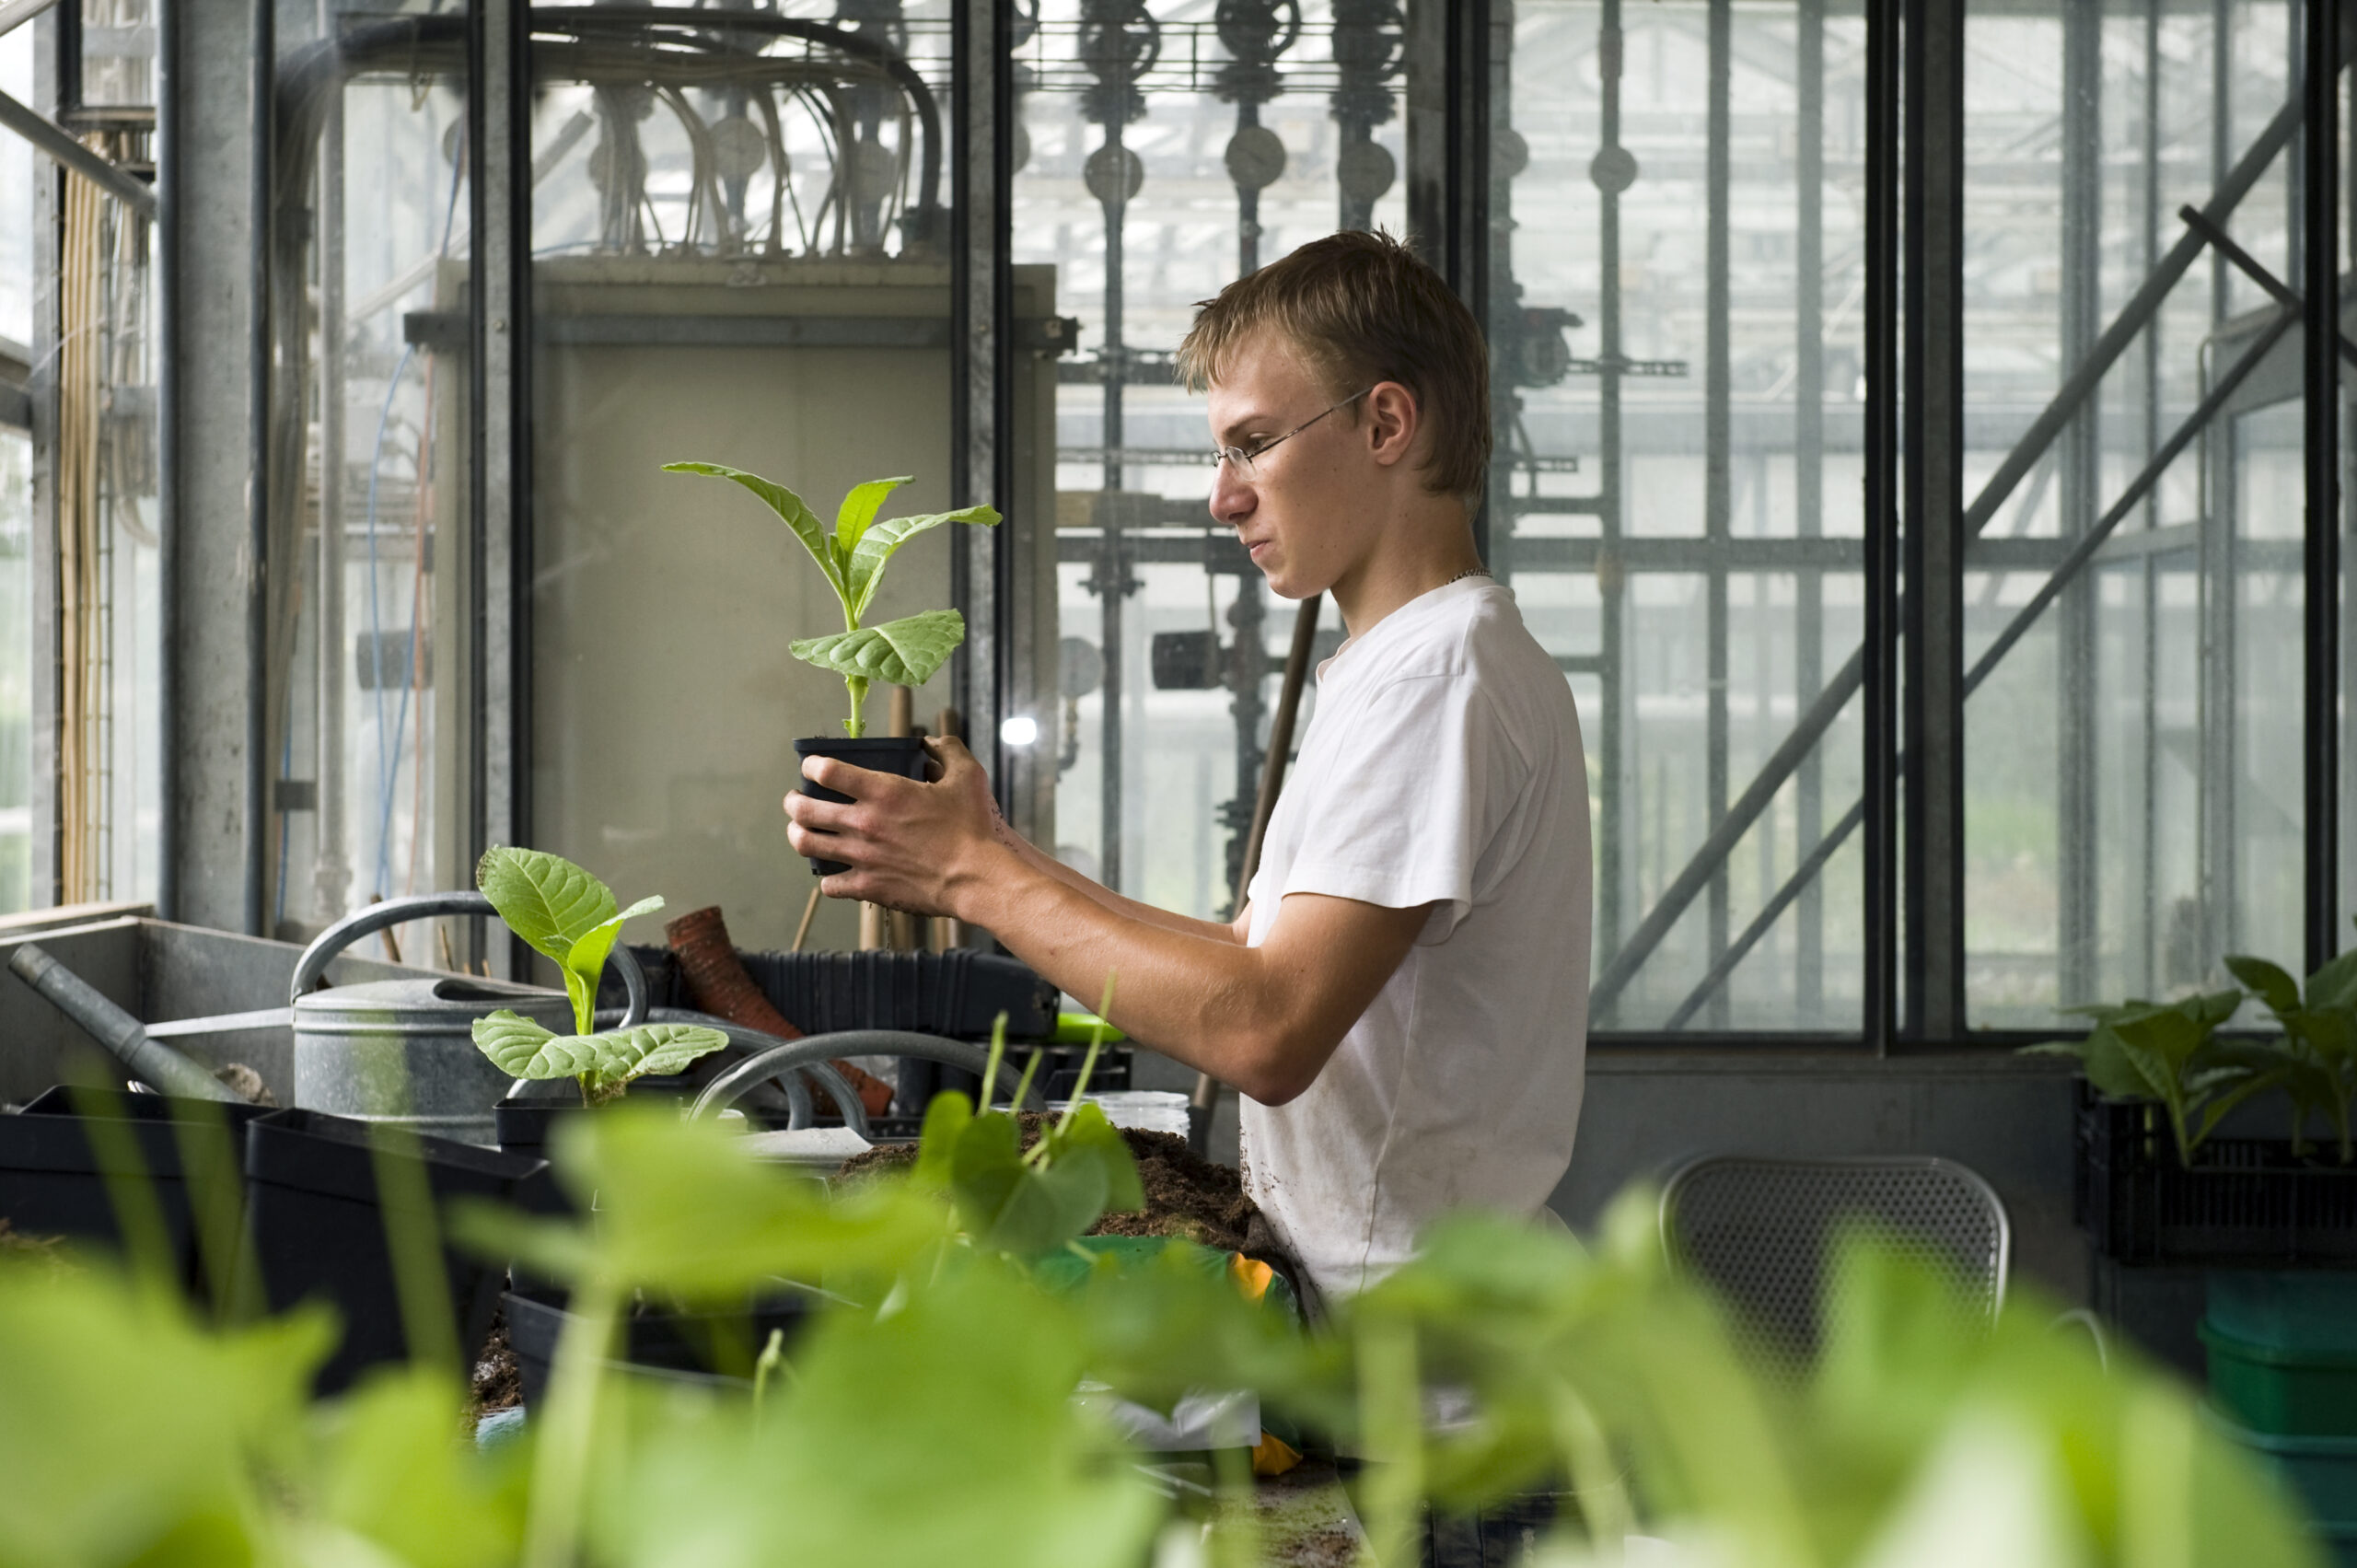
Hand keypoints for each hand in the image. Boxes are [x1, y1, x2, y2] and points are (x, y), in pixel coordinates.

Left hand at [783, 737, 1013, 917]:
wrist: (977, 877)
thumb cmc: (972, 827)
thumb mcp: (968, 776)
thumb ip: (947, 750)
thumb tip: (932, 742)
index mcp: (883, 791)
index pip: (827, 770)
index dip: (812, 764)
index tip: (812, 766)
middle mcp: (863, 823)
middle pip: (804, 810)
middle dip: (793, 802)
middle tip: (795, 800)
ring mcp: (862, 857)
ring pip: (807, 845)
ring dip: (797, 835)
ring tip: (800, 831)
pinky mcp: (868, 887)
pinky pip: (829, 885)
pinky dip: (828, 877)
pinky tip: (834, 871)